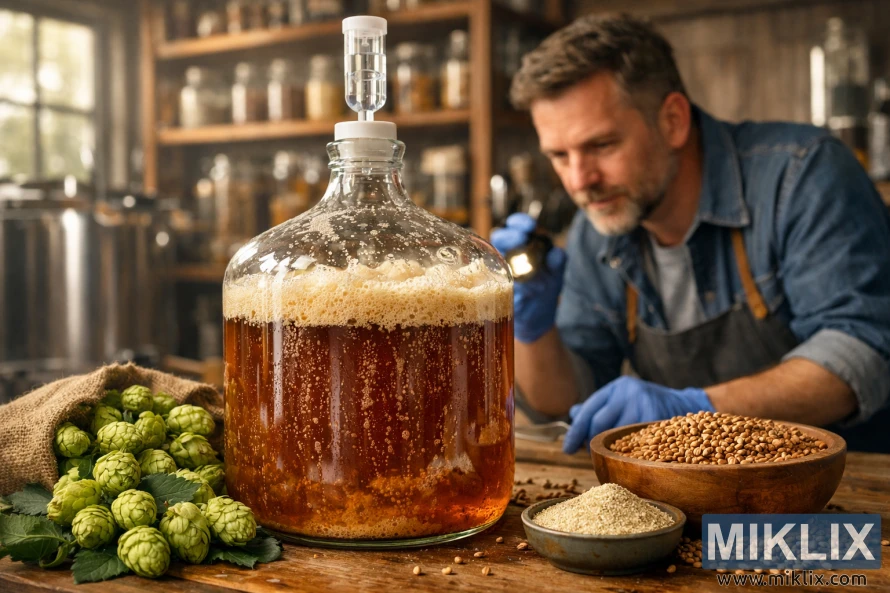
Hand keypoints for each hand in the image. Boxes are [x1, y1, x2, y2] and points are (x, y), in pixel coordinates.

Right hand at [490, 213, 566, 342]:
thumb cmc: (545, 290)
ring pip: (491, 256)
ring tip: (518, 261)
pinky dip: (502, 281)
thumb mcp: (556, 275)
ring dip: (503, 256)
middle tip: (521, 238)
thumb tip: (556, 253)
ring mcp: (496, 271)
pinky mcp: (493, 290)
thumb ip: (558, 263)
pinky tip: (515, 285)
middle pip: (500, 238)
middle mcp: (505, 254)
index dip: (519, 223)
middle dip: (509, 235)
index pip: (516, 226)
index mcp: (521, 244)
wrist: (536, 318)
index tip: (529, 226)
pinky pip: (491, 281)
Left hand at [562, 377, 714, 453]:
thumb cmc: (645, 405)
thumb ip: (598, 407)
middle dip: (590, 441)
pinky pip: (636, 441)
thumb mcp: (620, 400)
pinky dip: (630, 452)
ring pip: (617, 434)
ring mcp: (643, 403)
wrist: (682, 403)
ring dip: (610, 449)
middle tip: (588, 454)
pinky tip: (629, 456)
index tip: (567, 448)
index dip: (576, 431)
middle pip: (600, 423)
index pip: (589, 410)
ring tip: (609, 455)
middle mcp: (628, 392)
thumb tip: (573, 414)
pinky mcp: (657, 416)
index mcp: (615, 387)